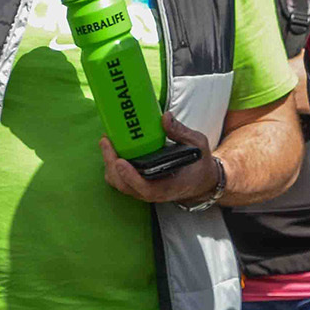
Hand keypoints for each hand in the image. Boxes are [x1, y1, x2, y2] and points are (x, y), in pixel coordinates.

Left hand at [101, 114, 218, 204]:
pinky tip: (112, 149)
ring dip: (110, 166)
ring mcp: (146, 190)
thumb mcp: (197, 145)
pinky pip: (121, 181)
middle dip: (112, 166)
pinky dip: (113, 167)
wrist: (202, 180)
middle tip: (107, 142)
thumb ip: (181, 132)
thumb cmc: (199, 163)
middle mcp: (155, 192)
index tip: (120, 161)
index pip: (147, 189)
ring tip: (107, 142)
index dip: (131, 177)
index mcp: (171, 185)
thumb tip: (165, 117)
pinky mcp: (140, 185)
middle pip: (126, 187)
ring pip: (121, 185)